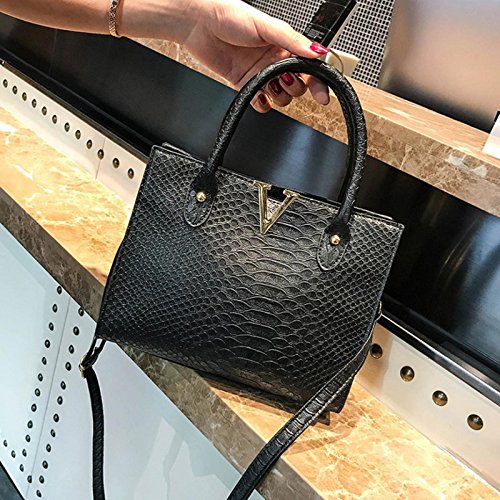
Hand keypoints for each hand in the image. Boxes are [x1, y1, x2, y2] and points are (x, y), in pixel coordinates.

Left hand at [182, 0, 330, 111]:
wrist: (198, 24)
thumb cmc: (228, 14)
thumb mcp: (267, 26)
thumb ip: (293, 41)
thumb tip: (317, 51)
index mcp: (284, 44)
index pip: (309, 67)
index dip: (318, 82)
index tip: (322, 95)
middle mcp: (274, 60)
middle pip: (297, 86)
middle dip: (294, 87)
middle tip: (284, 79)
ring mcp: (260, 74)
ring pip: (280, 97)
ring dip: (278, 96)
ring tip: (268, 84)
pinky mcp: (245, 84)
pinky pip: (260, 103)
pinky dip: (262, 104)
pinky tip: (259, 97)